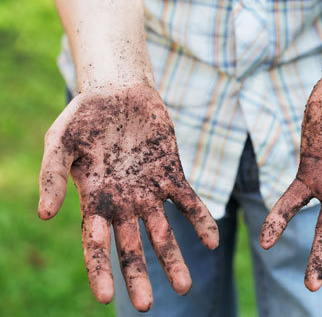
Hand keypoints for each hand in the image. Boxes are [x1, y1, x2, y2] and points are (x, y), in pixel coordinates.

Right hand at [38, 85, 218, 310]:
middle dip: (139, 275)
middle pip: (132, 247)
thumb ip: (52, 176)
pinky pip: (188, 202)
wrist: (118, 92)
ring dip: (174, 258)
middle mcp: (124, 203)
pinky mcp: (172, 174)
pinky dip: (200, 220)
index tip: (105, 297)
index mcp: (95, 200)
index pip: (96, 244)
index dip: (99, 270)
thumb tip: (43, 214)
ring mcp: (149, 190)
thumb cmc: (84, 117)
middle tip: (147, 306)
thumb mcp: (60, 143)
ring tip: (185, 286)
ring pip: (163, 232)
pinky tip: (212, 241)